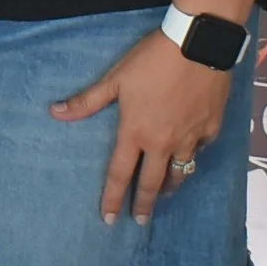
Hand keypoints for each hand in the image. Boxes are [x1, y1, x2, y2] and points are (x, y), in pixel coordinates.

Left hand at [52, 33, 233, 222]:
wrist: (197, 45)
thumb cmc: (151, 60)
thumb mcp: (116, 78)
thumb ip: (87, 101)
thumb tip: (54, 113)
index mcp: (136, 132)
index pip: (119, 174)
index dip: (112, 198)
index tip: (109, 220)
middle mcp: (162, 143)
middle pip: (151, 183)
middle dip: (144, 205)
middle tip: (140, 221)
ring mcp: (190, 138)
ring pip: (180, 172)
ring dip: (170, 186)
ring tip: (164, 193)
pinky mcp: (212, 128)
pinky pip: (201, 150)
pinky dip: (193, 155)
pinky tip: (191, 156)